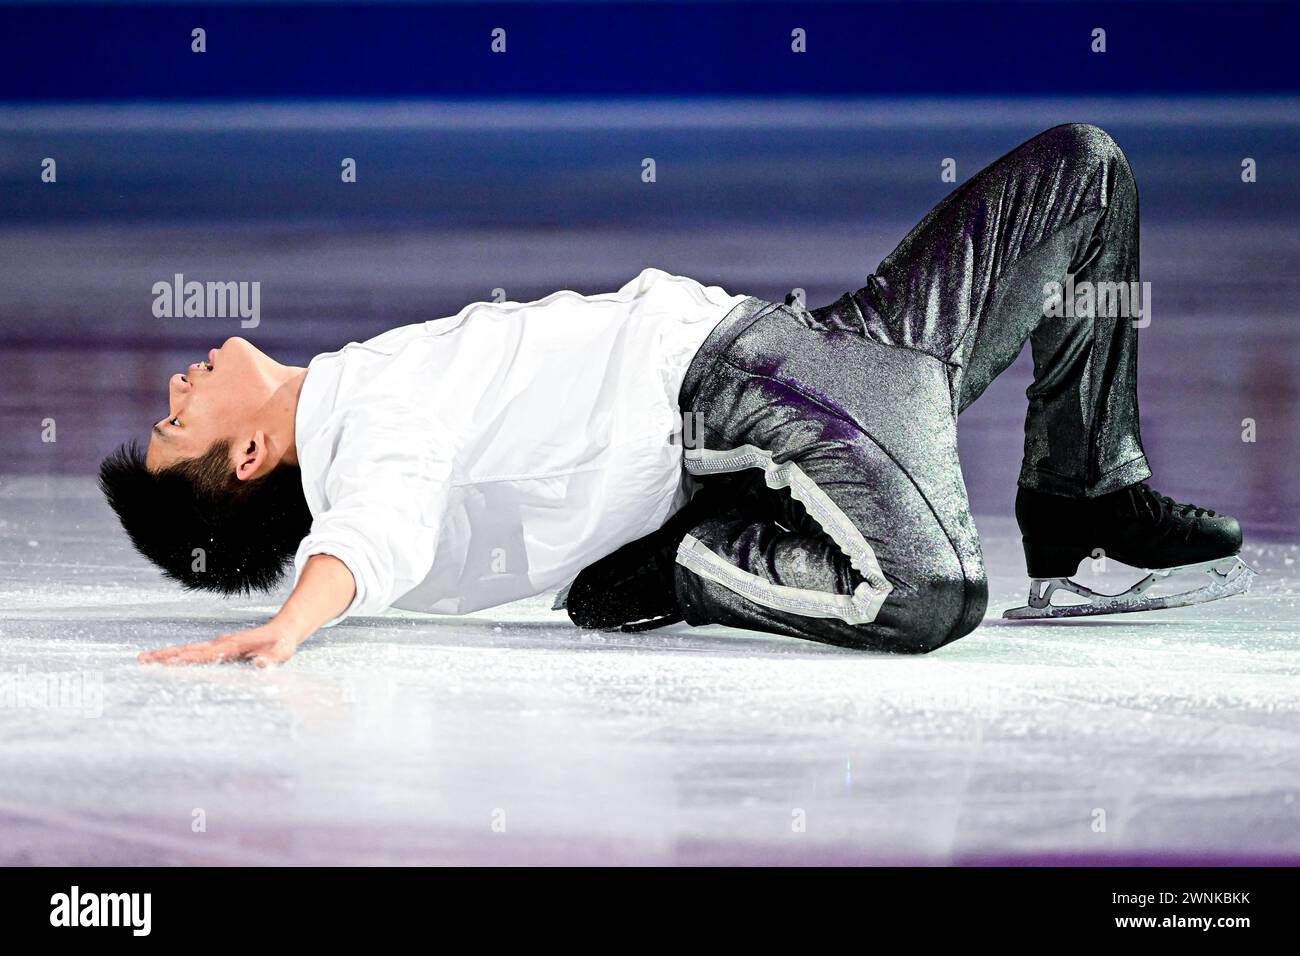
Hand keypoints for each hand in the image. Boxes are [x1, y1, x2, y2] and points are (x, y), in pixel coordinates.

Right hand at [138, 621, 303, 667]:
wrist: (284, 629)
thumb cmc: (283, 644)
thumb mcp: (283, 653)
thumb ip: (272, 659)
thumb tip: (259, 664)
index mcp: (234, 646)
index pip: (208, 653)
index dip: (190, 657)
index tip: (172, 661)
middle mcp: (222, 643)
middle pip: (189, 649)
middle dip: (166, 654)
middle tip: (142, 659)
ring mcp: (219, 645)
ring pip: (189, 649)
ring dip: (167, 654)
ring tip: (144, 659)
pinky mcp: (219, 648)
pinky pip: (195, 652)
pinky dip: (178, 655)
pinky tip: (166, 661)